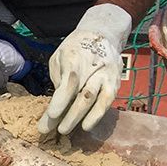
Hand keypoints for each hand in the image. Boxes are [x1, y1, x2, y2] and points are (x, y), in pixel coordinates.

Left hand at [39, 3, 131, 135]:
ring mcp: (107, 76)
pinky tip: (86, 126)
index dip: (60, 101)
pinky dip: (97, 115)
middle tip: (53, 130)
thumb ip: (58, 77)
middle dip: (68, 115)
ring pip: (95, 100)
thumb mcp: (59, 57)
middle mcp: (94, 68)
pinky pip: (108, 101)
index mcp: (75, 58)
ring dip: (80, 118)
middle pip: (82, 95)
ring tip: (65, 130)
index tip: (51, 116)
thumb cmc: (74, 49)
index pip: (68, 83)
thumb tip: (57, 101)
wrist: (103, 34)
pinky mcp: (115, 83)